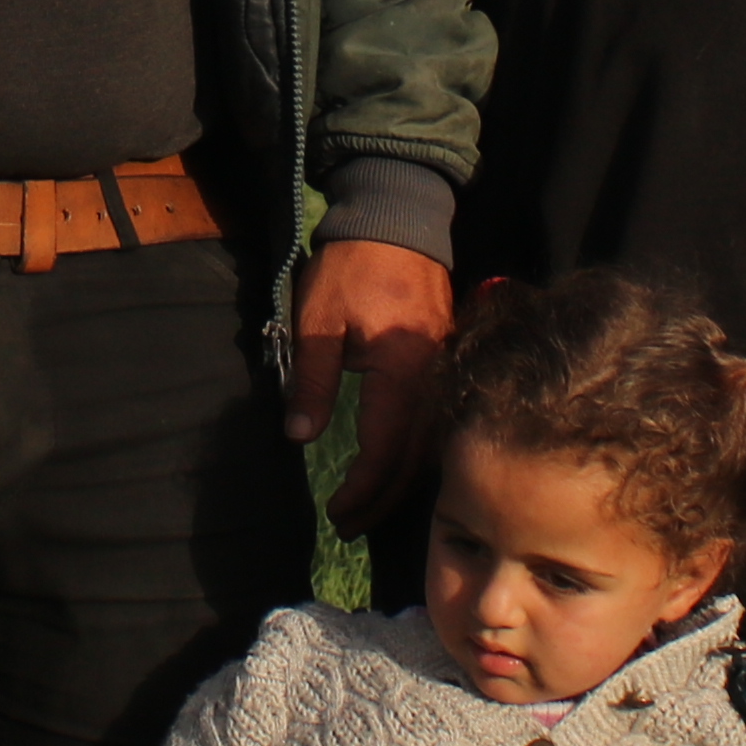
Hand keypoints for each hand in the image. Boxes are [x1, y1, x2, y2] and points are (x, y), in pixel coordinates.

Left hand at [297, 237, 452, 521]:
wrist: (397, 219)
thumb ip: (311, 381)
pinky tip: (399, 468)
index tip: (336, 514)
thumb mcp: (317, 322)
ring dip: (403, 483)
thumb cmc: (351, 267)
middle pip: (416, 459)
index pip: (385, 451)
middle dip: (383, 499)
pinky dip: (418, 456)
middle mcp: (433, 378)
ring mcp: (446, 369)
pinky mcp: (446, 360)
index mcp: (401, 371)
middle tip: (350, 526)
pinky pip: (438, 422)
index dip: (362, 491)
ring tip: (370, 508)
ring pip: (432, 445)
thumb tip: (299, 436)